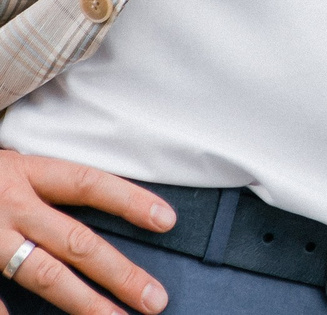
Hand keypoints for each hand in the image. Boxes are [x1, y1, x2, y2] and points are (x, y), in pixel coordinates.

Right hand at [0, 150, 172, 314]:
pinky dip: (10, 311)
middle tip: (155, 298)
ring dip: (82, 302)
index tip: (168, 221)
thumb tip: (93, 223)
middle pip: (75, 240)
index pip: (88, 184)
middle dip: (119, 272)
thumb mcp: (10, 168)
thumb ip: (46, 188)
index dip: (129, 200)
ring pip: (42, 274)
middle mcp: (9, 203)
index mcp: (27, 173)